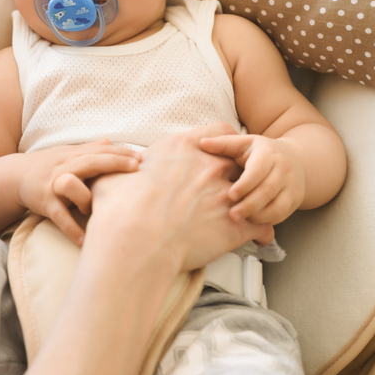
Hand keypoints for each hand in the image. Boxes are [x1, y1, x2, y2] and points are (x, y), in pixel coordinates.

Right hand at [17, 140, 140, 243]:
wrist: (15, 176)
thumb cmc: (47, 165)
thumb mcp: (66, 154)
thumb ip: (88, 149)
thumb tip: (110, 141)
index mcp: (73, 155)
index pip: (100, 151)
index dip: (120, 153)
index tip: (140, 158)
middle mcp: (64, 167)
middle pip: (91, 161)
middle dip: (114, 163)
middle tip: (135, 168)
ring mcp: (54, 185)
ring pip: (73, 186)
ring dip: (89, 198)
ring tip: (104, 211)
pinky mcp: (45, 203)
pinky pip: (60, 216)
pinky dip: (72, 229)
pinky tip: (85, 241)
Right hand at [88, 123, 273, 272]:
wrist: (135, 241)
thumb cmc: (121, 210)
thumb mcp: (113, 176)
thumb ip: (120, 166)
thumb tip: (111, 165)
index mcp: (185, 148)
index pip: (221, 133)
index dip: (223, 145)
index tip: (218, 156)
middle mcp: (211, 167)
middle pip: (242, 161)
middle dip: (240, 174)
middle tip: (232, 187)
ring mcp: (228, 195)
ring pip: (256, 193)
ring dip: (253, 203)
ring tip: (248, 212)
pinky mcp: (237, 226)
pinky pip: (263, 225)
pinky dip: (261, 232)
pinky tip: (256, 237)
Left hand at [198, 131, 305, 224]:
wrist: (294, 159)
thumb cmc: (259, 153)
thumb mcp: (244, 144)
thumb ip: (224, 144)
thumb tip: (202, 143)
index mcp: (268, 154)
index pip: (258, 170)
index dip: (245, 184)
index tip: (231, 195)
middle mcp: (283, 169)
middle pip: (267, 190)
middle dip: (249, 205)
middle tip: (232, 215)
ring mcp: (291, 185)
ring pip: (277, 205)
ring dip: (258, 215)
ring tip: (239, 220)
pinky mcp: (294, 199)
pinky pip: (282, 214)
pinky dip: (266, 220)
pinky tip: (251, 221)